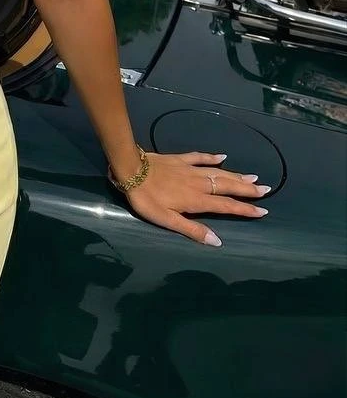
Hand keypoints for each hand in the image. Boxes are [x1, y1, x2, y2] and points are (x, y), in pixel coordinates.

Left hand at [121, 150, 270, 246]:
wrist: (131, 170)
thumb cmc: (147, 199)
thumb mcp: (167, 220)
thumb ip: (192, 230)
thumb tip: (217, 241)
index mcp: (197, 200)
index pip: (226, 206)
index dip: (245, 210)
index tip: (263, 211)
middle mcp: (199, 183)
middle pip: (227, 186)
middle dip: (247, 190)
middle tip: (266, 189)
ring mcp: (190, 169)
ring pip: (218, 172)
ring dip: (236, 175)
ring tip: (252, 178)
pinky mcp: (180, 159)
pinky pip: (200, 157)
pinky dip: (212, 157)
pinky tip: (222, 156)